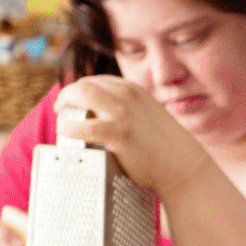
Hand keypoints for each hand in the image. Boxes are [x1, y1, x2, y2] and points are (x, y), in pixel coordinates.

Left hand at [55, 75, 214, 200]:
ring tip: (62, 121)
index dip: (79, 91)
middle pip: (84, 84)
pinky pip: (84, 126)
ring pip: (80, 94)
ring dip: (65, 104)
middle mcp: (126, 95)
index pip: (95, 81)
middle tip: (63, 111)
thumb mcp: (147, 115)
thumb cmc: (163, 145)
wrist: (182, 164)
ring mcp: (122, 113)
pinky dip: (69, 128)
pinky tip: (66, 133)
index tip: (74, 104)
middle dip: (68, 96)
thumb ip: (128, 109)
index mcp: (133, 90)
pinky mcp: (118, 133)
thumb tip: (102, 115)